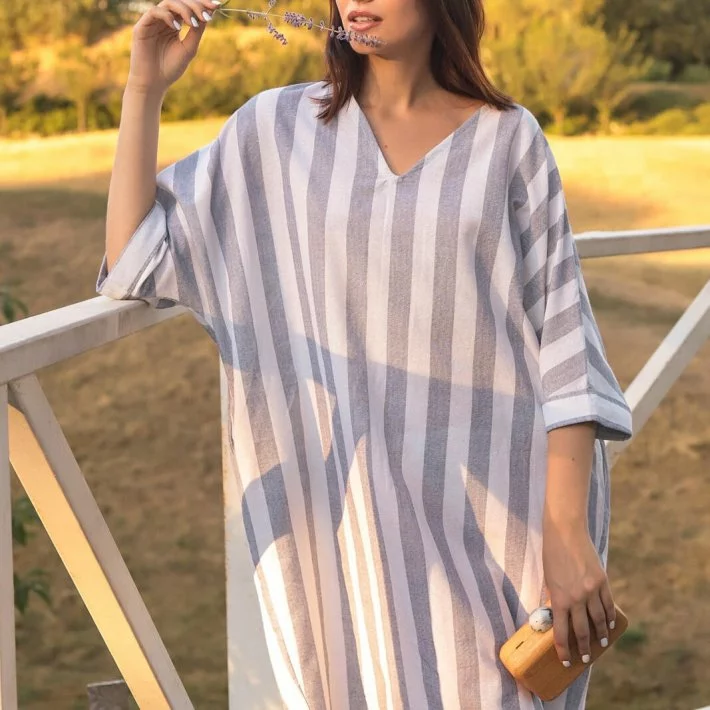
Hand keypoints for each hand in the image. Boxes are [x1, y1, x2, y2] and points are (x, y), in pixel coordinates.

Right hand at [128, 0, 219, 94]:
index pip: (188, 7)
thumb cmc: (171, 68)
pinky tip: (177, 27)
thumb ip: (197, 31)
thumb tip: (208, 13)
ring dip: (183, 10)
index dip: (201, 3)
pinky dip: (167, 16)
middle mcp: (164, 20)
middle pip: (180, 1)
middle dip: (195, 5)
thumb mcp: (189, 48)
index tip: (216, 6)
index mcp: (174, 24)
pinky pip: (154, 12)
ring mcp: (153, 22)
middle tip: (206, 14)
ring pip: (168, 3)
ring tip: (193, 23)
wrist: (154, 83)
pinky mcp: (142, 26)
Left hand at [541, 524, 615, 665]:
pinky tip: (609, 625)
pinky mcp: (602, 581)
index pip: (561, 632)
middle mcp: (577, 597)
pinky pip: (608, 604)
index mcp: (560, 598)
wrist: (565, 532)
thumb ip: (557, 597)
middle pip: (582, 630)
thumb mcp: (549, 579)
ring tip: (600, 644)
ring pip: (598, 620)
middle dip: (583, 647)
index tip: (565, 660)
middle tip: (585, 657)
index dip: (563, 649)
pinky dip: (609, 616)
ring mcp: (592, 590)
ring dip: (600, 635)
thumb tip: (561, 615)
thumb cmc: (552, 554)